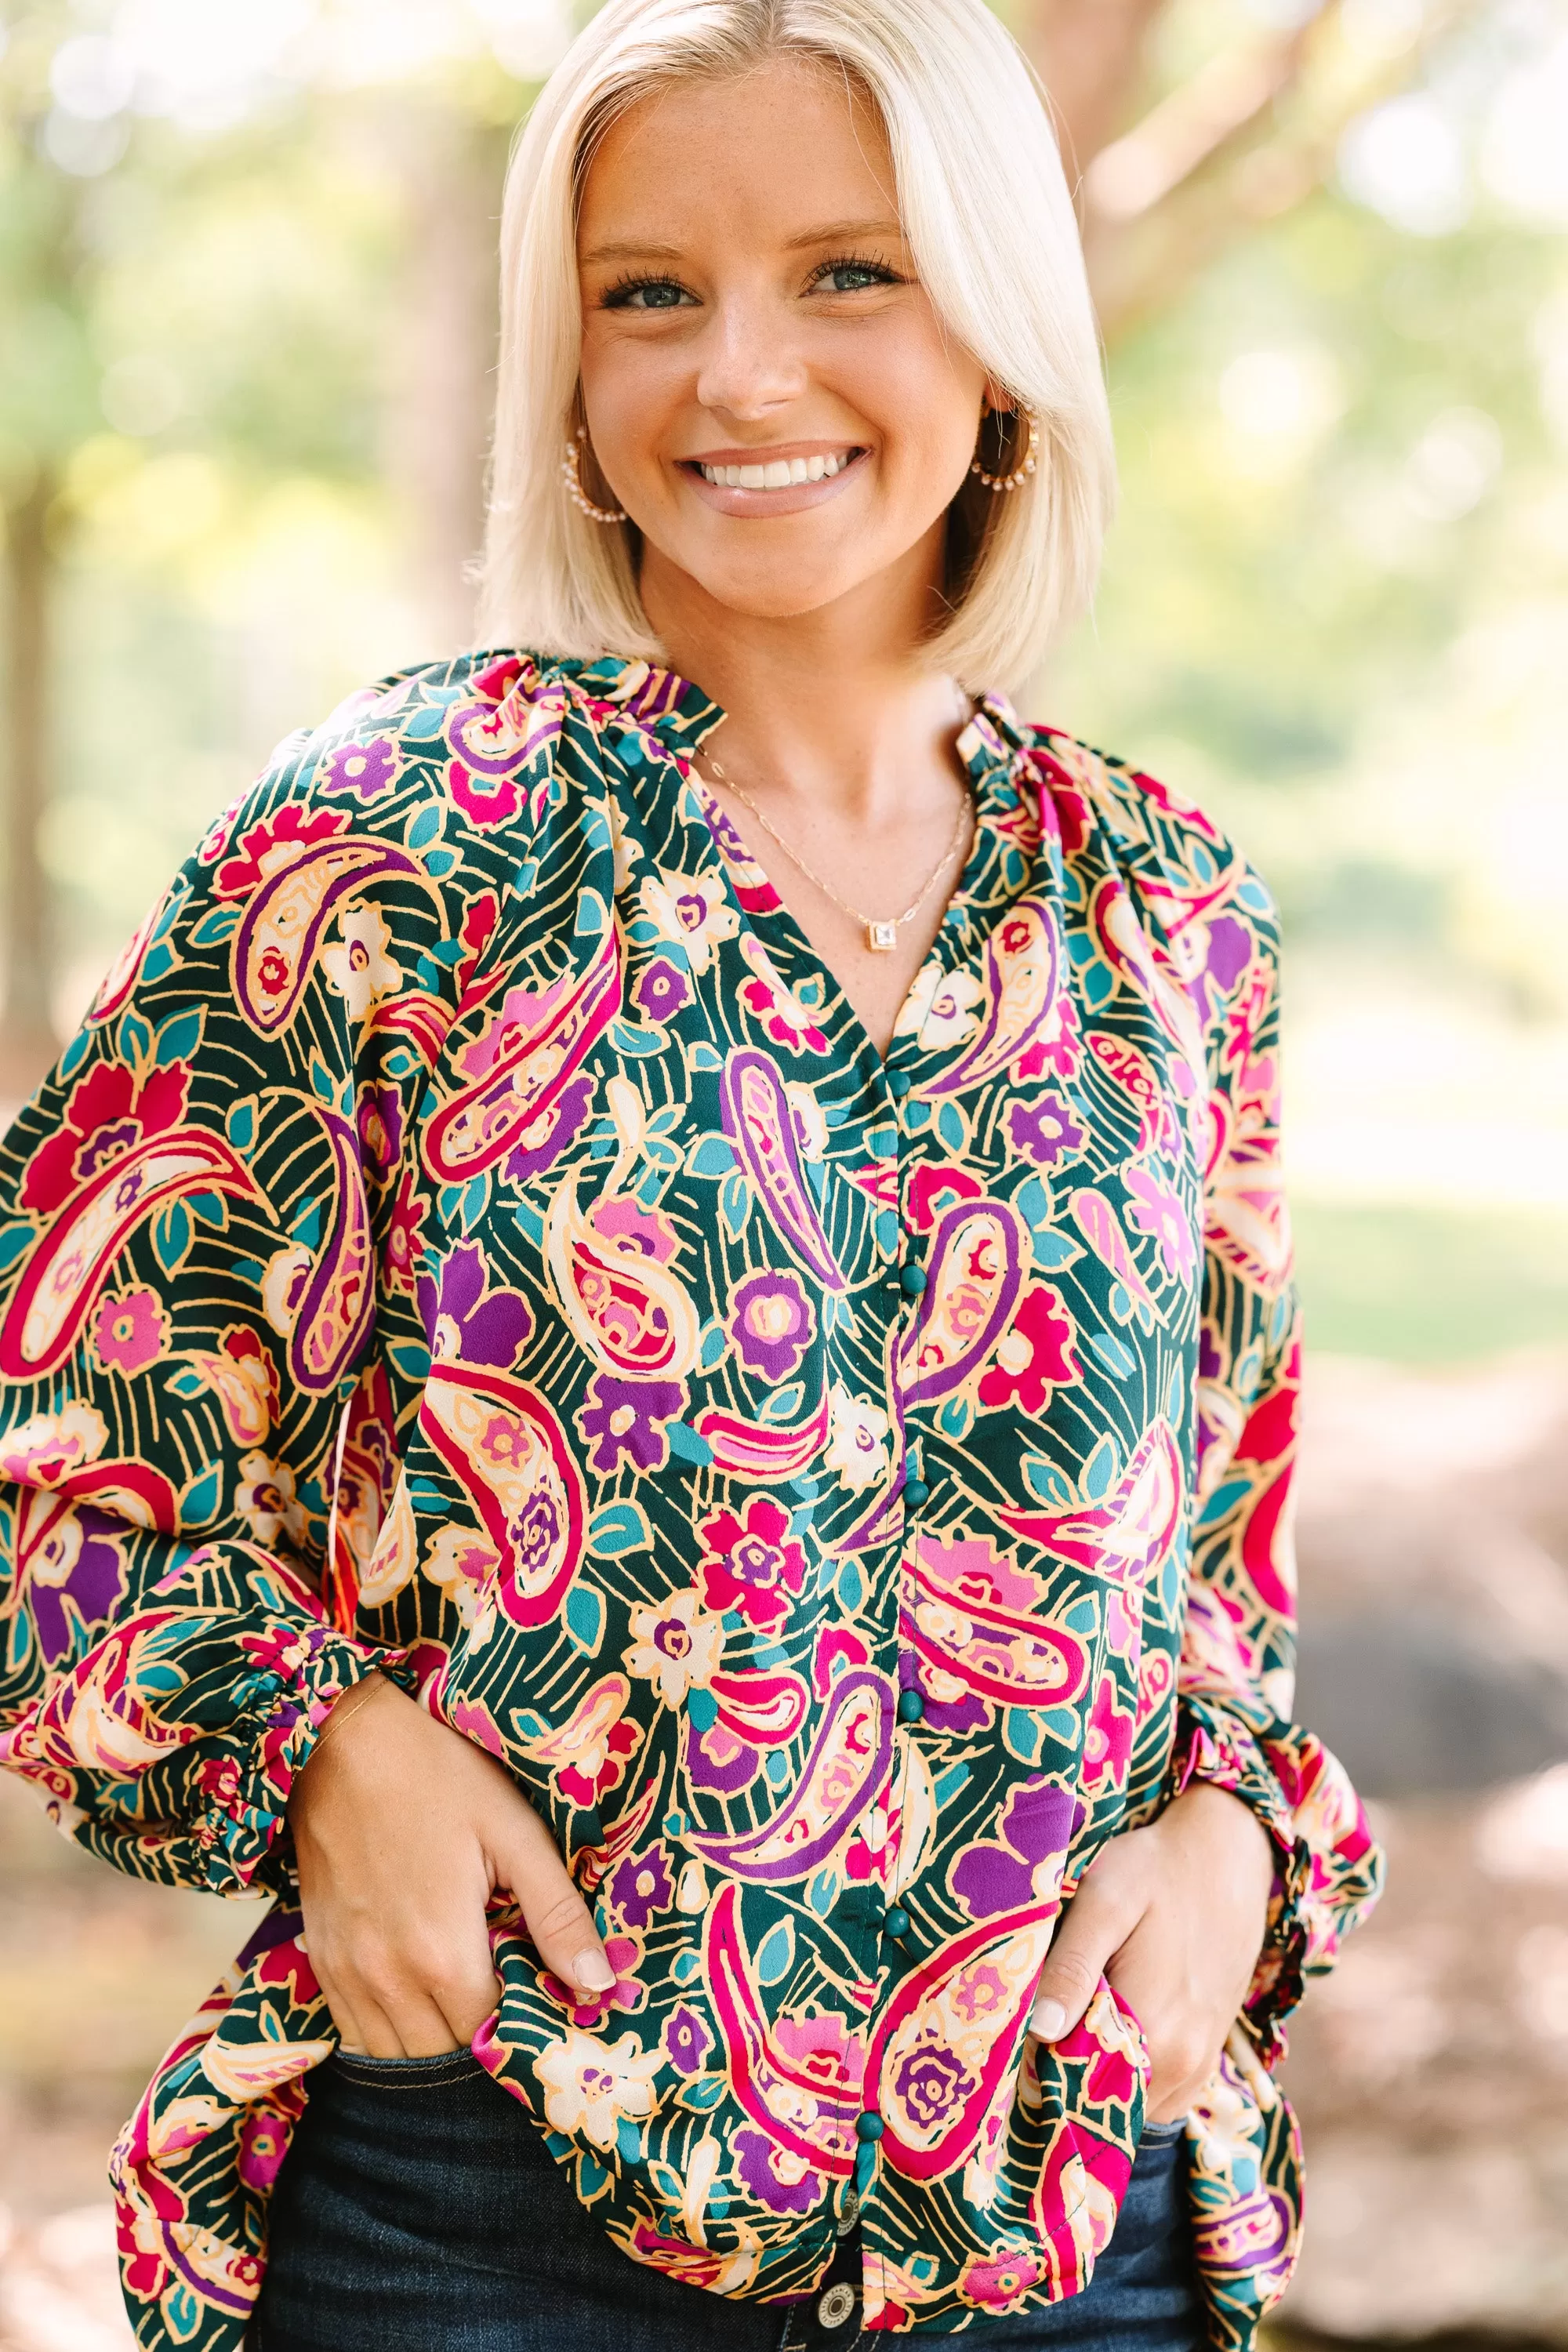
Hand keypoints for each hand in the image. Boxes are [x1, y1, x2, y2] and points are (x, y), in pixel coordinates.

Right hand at [289, 1673, 613, 2056]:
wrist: (340, 1741)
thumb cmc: (437, 1775)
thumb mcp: (513, 1832)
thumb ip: (556, 1914)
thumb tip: (598, 1984)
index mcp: (442, 1955)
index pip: (491, 2038)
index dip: (524, 2029)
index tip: (545, 2001)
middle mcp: (387, 1981)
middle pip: (443, 2058)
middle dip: (481, 2043)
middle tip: (512, 2000)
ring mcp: (346, 1974)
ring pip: (396, 2054)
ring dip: (436, 2044)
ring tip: (470, 2001)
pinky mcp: (321, 1958)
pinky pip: (355, 2030)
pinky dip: (391, 2031)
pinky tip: (421, 1996)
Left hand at [1026, 1783, 1273, 2120]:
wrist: (1226, 1858)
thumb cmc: (1155, 1872)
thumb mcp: (1104, 1901)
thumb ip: (1072, 1967)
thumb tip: (1040, 2031)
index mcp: (1150, 2028)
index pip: (1073, 2088)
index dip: (1035, 2071)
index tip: (1012, 2043)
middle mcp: (1181, 2063)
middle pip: (1101, 2100)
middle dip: (1063, 2075)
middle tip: (1039, 2024)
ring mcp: (1198, 2066)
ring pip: (1130, 2104)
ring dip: (1098, 2078)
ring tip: (1076, 2021)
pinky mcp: (1207, 2058)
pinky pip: (1158, 2097)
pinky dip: (1131, 2076)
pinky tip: (1111, 2027)